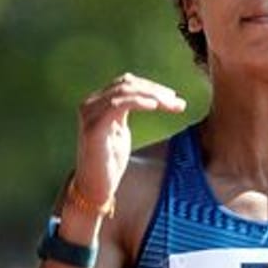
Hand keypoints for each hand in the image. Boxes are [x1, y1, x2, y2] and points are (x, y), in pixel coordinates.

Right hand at [74, 73, 185, 207]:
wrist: (94, 185)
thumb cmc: (110, 160)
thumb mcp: (121, 130)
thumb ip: (130, 112)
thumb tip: (156, 98)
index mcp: (97, 103)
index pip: (125, 83)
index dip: (150, 86)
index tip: (173, 95)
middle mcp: (91, 104)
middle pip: (126, 85)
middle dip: (155, 90)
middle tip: (177, 100)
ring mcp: (90, 115)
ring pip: (124, 92)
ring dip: (152, 96)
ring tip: (171, 104)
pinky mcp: (94, 128)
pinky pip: (117, 105)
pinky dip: (137, 102)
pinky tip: (154, 106)